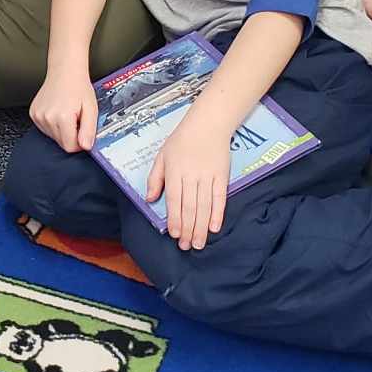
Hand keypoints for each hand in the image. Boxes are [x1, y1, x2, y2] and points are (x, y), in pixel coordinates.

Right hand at [30, 67, 98, 152]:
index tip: (83, 130)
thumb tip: (86, 147)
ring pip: (53, 137)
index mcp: (62, 117)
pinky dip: (54, 124)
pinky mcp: (34, 114)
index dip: (80, 142)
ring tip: (67, 113)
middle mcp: (47, 118)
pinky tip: (58, 111)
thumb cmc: (78, 87)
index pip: (70, 147)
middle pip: (61, 143)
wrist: (65, 71)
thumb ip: (89, 130)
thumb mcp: (91, 109)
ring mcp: (38, 116)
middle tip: (76, 118)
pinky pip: (46, 129)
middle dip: (71, 135)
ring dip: (62, 130)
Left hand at [146, 111, 230, 251]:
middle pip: (190, 206)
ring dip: (201, 227)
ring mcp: (208, 176)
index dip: (175, 219)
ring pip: (204, 206)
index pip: (174, 200)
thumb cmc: (181, 141)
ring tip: (199, 243)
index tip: (175, 235)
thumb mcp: (161, 156)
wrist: (207, 124)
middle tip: (187, 246)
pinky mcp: (222, 175)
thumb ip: (155, 178)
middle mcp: (191, 175)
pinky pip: (220, 197)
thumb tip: (150, 198)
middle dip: (188, 229)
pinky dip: (218, 213)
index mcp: (174, 171)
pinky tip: (215, 227)